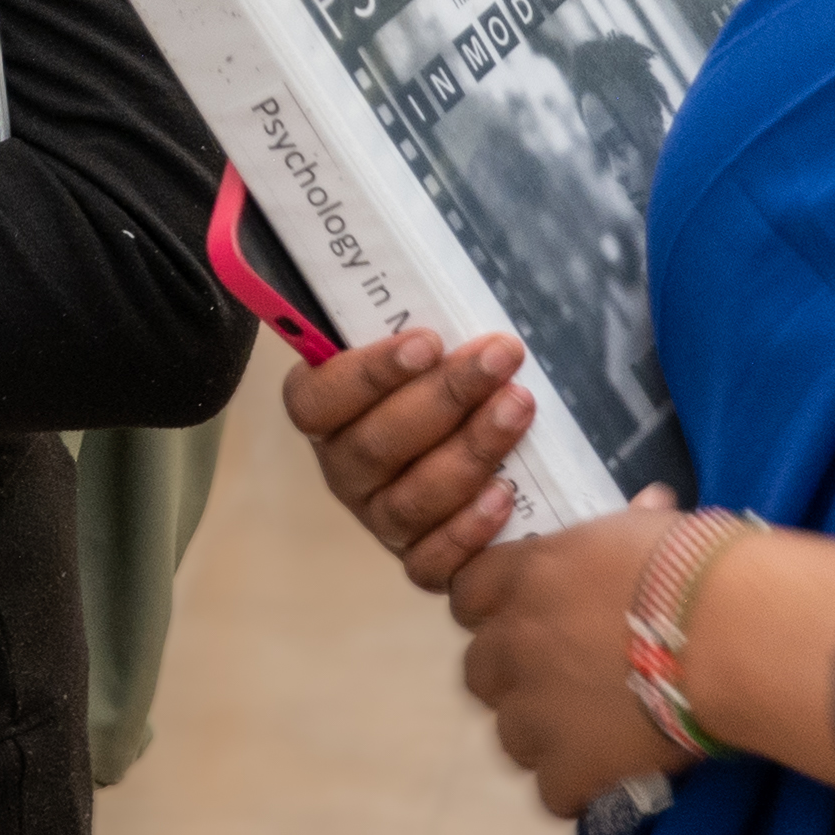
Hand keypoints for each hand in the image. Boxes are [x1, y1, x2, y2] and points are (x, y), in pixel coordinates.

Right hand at [285, 326, 534, 590]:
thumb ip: (427, 329)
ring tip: (519, 408)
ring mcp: (381, 520)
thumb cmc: (463, 382)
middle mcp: (346, 470)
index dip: (366, 374)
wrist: (512, 445)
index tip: (429, 341)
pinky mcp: (420, 562)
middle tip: (500, 358)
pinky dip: (468, 530)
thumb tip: (431, 273)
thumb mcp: (439, 348)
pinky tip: (507, 494)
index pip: (315, 399)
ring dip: (468, 451)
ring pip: (408, 501)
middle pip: (373, 446)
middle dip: (443, 398)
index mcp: (330, 413)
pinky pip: (431, 561)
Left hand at [449, 500, 686, 814]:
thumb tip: (650, 503)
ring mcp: (535, 709)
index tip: (528, 620)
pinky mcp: (568, 766)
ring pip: (509, 734)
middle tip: (563, 681)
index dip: (494, 611)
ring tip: (592, 733)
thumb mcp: (651, 528)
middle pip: (479, 671)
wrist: (728, 632)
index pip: (467, 594)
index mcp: (528, 576)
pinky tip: (609, 775)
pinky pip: (552, 791)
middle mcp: (515, 641)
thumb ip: (627, 526)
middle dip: (512, 678)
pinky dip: (576, 787)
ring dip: (542, 735)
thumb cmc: (696, 565)